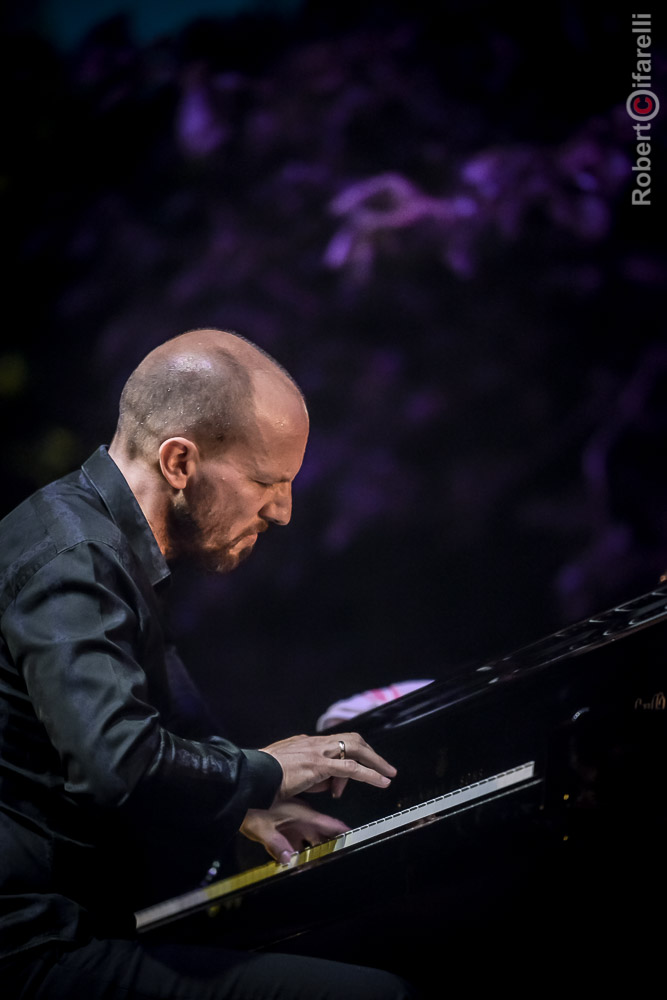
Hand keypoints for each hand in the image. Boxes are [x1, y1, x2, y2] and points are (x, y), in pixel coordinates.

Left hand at [241, 798, 349, 863]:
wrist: (237, 793)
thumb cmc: (249, 807)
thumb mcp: (261, 828)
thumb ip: (276, 844)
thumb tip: (288, 858)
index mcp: (298, 814)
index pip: (326, 823)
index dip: (339, 830)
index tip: (352, 835)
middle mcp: (298, 816)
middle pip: (319, 834)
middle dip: (328, 845)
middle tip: (335, 854)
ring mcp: (290, 820)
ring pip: (309, 836)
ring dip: (313, 848)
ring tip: (317, 860)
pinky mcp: (282, 825)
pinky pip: (296, 838)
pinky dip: (299, 848)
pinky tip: (296, 857)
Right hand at [260, 731, 395, 800]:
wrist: (250, 776)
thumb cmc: (262, 778)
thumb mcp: (288, 775)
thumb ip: (307, 776)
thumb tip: (325, 785)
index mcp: (304, 743)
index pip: (333, 744)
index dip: (346, 758)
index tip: (349, 778)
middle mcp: (313, 742)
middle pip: (350, 739)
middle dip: (369, 752)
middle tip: (382, 766)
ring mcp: (316, 751)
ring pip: (354, 748)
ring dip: (375, 762)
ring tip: (388, 774)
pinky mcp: (318, 765)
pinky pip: (351, 769)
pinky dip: (370, 774)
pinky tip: (381, 782)